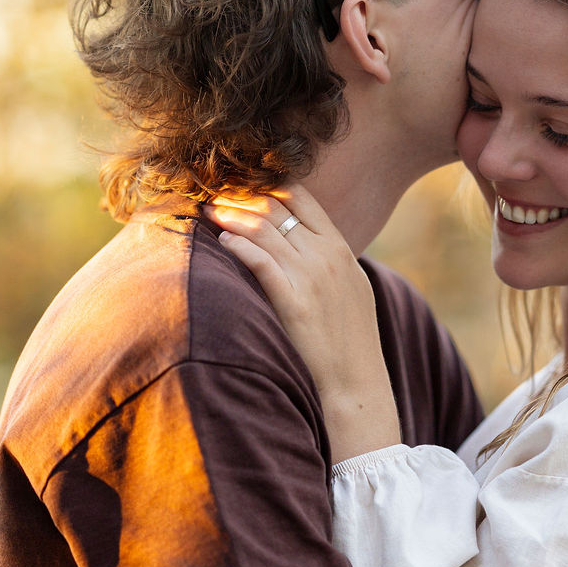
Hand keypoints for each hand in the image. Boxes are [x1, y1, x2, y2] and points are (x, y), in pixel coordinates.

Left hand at [200, 187, 400, 461]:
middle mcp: (326, 254)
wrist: (357, 380)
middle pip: (275, 207)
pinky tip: (223, 242)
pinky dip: (237, 245)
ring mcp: (310, 276)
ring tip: (210, 214)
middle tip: (215, 195)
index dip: (267, 186)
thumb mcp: (351, 287)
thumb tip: (304, 243)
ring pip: (262, 228)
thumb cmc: (352, 339)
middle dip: (240, 196)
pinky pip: (258, 259)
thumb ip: (329, 259)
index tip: (243, 187)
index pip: (301, 198)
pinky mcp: (293, 300)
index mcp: (340, 247)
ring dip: (231, 216)